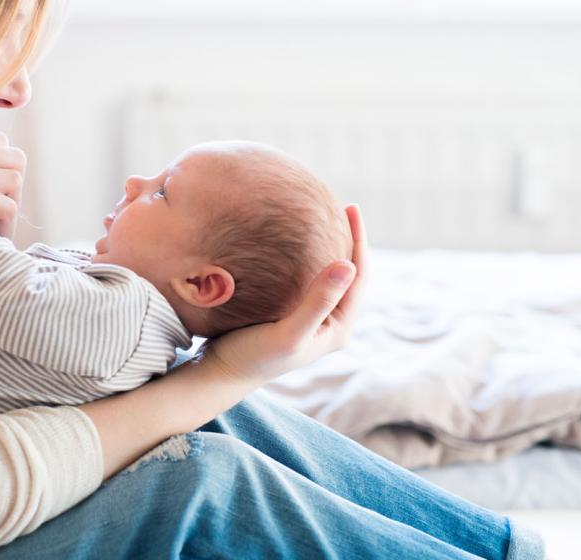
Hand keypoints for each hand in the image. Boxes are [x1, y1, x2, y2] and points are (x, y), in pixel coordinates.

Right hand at [198, 204, 367, 384]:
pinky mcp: (293, 316)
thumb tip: (348, 264)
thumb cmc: (253, 356)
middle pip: (349, 275)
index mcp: (339, 328)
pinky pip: (309, 280)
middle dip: (347, 241)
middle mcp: (330, 324)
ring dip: (328, 248)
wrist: (221, 373)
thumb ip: (318, 301)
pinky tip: (293, 243)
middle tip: (340, 206)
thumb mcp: (288, 332)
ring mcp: (312, 320)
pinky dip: (307, 258)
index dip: (358, 240)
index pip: (359, 276)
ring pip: (328, 277)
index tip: (351, 207)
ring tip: (321, 218)